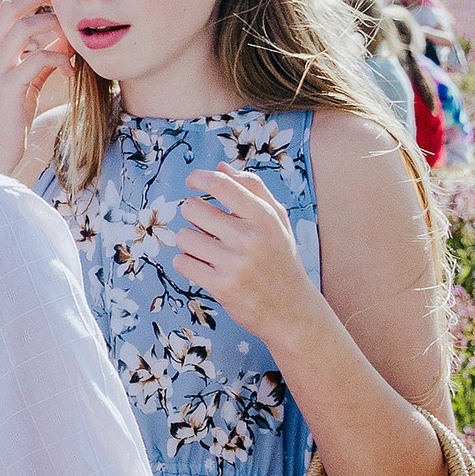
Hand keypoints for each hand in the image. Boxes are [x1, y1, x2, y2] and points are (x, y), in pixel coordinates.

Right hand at [0, 0, 72, 177]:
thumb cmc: (12, 117)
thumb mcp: (25, 79)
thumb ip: (38, 55)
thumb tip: (65, 37)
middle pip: (7, 8)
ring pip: (23, 27)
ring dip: (53, 25)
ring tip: (72, 36)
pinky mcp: (11, 87)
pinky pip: (38, 58)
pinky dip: (59, 58)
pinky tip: (70, 69)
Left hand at [173, 168, 315, 341]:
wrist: (291, 309)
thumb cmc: (280, 259)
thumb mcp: (276, 220)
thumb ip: (253, 189)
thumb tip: (222, 166)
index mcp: (263, 217)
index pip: (221, 184)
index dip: (199, 178)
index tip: (192, 182)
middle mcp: (249, 237)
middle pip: (192, 209)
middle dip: (194, 217)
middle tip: (209, 229)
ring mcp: (234, 263)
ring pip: (183, 237)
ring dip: (191, 244)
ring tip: (211, 253)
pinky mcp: (221, 286)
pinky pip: (182, 263)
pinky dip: (188, 264)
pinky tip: (207, 269)